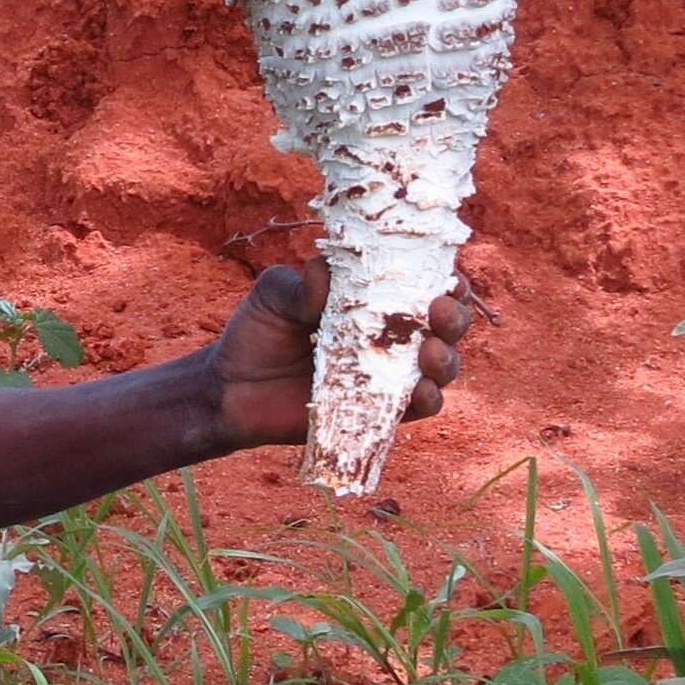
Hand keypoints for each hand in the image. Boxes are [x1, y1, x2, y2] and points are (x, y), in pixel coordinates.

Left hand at [206, 259, 471, 451]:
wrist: (230, 391)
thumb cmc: (258, 333)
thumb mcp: (274, 295)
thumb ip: (301, 283)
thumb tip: (325, 272)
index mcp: (373, 299)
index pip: (423, 283)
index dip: (445, 278)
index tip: (447, 274)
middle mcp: (390, 336)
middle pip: (446, 325)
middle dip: (454, 315)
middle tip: (439, 309)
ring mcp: (389, 376)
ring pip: (443, 367)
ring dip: (448, 358)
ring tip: (430, 352)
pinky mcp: (380, 413)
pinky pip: (420, 409)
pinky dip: (429, 399)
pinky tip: (422, 390)